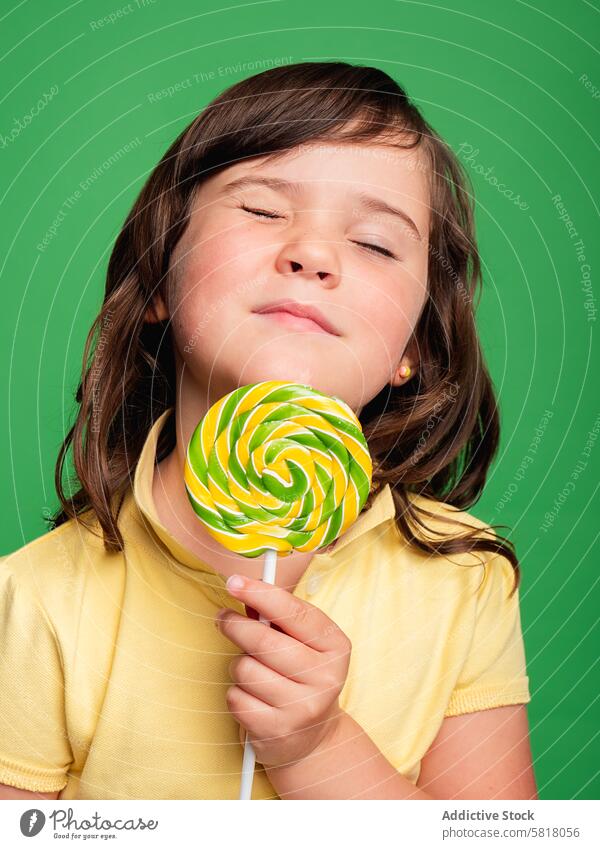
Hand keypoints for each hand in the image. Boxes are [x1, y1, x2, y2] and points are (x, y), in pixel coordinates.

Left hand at [215, 574, 350, 768]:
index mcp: (335, 646)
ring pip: (245, 669)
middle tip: (223, 619)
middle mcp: (325, 678)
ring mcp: (302, 708)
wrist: (313, 738)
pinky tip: (253, 698)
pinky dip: (236, 693)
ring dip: (238, 665)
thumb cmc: (301, 676)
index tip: (234, 582)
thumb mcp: (302, 643)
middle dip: (235, 625)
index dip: (261, 594)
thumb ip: (277, 616)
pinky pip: (236, 698)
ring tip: (252, 671)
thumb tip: (244, 588)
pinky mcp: (277, 731)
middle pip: (264, 641)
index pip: (295, 612)